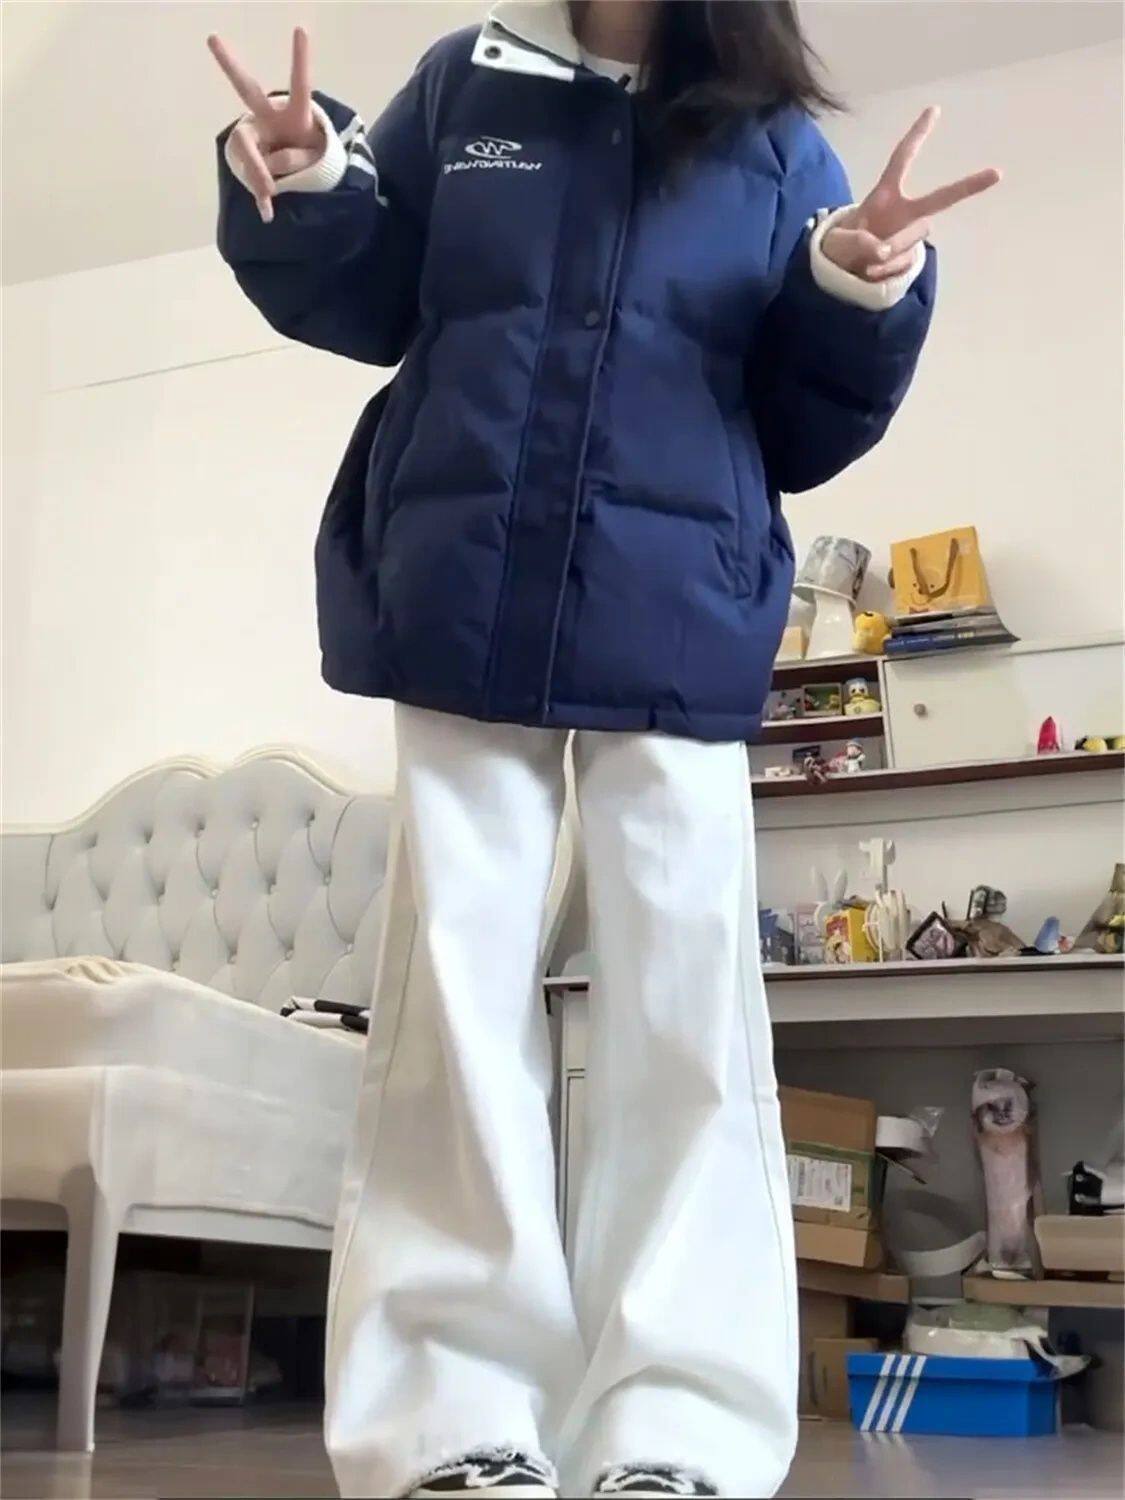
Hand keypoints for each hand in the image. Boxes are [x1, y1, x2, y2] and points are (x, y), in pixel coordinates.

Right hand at [208, 27, 323, 222]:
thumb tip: (271, 172)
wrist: (301, 178)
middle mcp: (268, 117)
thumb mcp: (316, 161)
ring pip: (250, 150)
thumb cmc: (312, 159)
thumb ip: (298, 161)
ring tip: (277, 193)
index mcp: (295, 112)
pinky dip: (262, 196)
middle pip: (247, 90)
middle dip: (229, 63)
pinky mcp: (249, 159)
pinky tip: (268, 212)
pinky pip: (253, 179)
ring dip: (266, 175)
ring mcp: (255, 136)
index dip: (302, 59)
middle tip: (212, 37)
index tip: (302, 30)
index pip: (300, 85)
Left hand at [822, 107, 1000, 280]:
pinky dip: (887, 272)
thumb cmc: (838, 249)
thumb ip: (854, 242)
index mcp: (884, 196)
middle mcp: (904, 212)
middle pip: (940, 198)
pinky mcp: (910, 257)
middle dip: (968, 186)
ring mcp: (910, 234)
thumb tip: (879, 248)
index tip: (934, 109)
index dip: (916, 136)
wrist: (842, 274)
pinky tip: (871, 273)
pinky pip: (905, 265)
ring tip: (865, 263)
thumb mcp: (836, 243)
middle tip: (997, 172)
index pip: (901, 160)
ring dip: (889, 254)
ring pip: (911, 242)